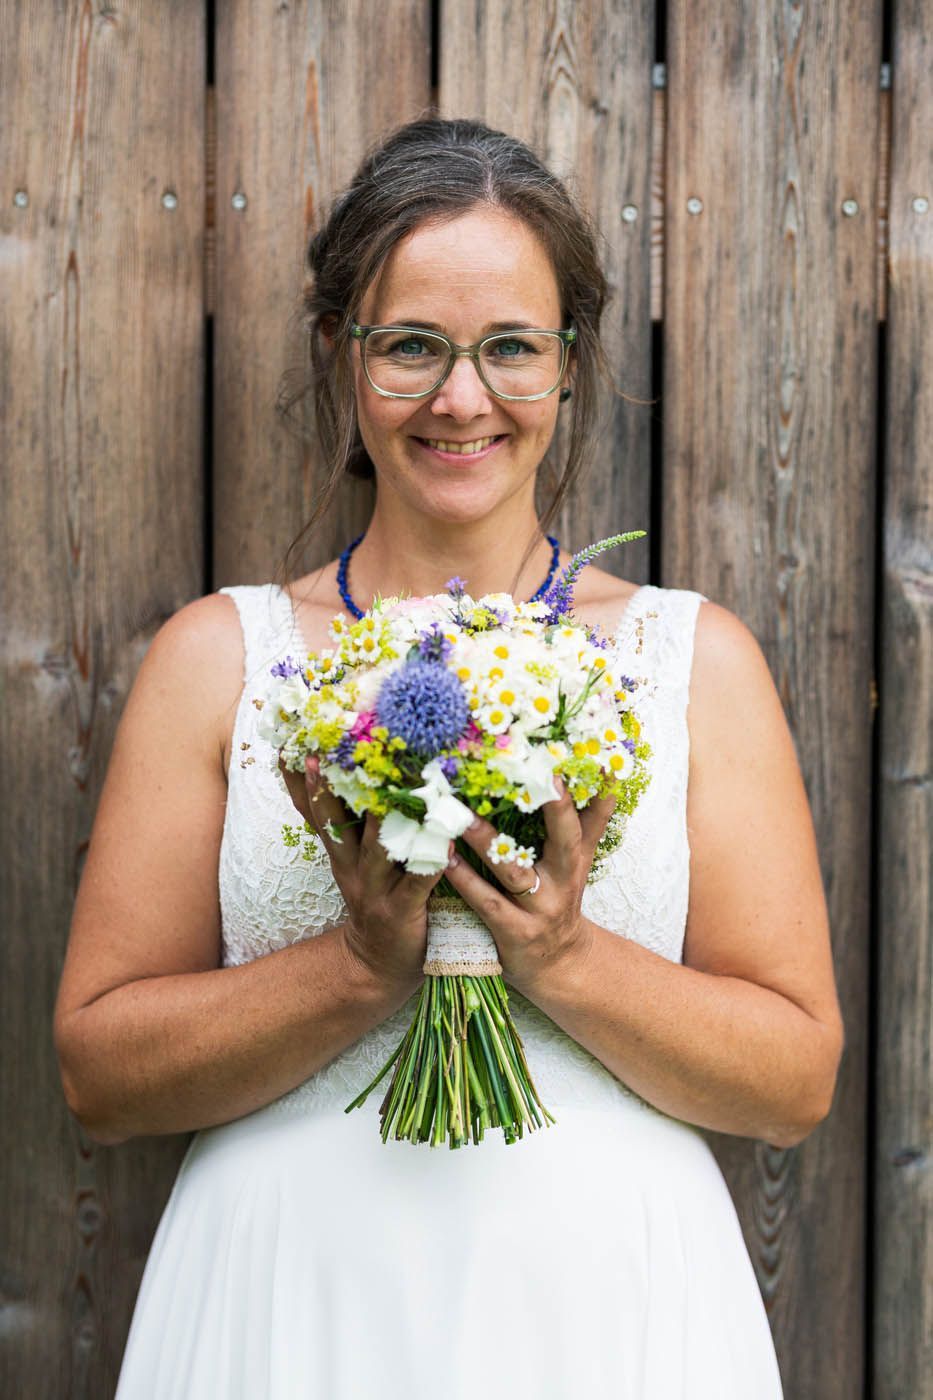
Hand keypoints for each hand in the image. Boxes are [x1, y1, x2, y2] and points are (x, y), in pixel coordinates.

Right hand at [279, 755, 446, 992]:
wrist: (377, 964)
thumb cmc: (375, 898)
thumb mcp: (352, 860)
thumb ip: (353, 822)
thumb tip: (356, 774)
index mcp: (339, 850)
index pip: (313, 809)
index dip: (301, 779)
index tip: (289, 744)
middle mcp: (351, 865)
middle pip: (333, 822)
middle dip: (327, 788)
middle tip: (324, 754)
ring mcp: (375, 888)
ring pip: (377, 847)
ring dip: (384, 817)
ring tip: (395, 786)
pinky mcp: (402, 909)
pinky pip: (417, 882)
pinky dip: (429, 862)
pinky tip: (445, 842)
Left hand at [443, 779, 617, 995]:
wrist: (560, 965)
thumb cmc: (561, 900)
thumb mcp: (580, 862)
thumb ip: (590, 820)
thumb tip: (608, 775)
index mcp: (578, 859)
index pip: (590, 818)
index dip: (593, 790)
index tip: (586, 757)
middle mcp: (565, 880)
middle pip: (565, 839)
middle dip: (554, 806)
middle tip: (535, 772)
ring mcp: (541, 908)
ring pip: (515, 870)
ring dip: (488, 842)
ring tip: (462, 817)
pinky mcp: (515, 931)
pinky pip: (487, 902)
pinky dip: (465, 880)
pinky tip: (445, 860)